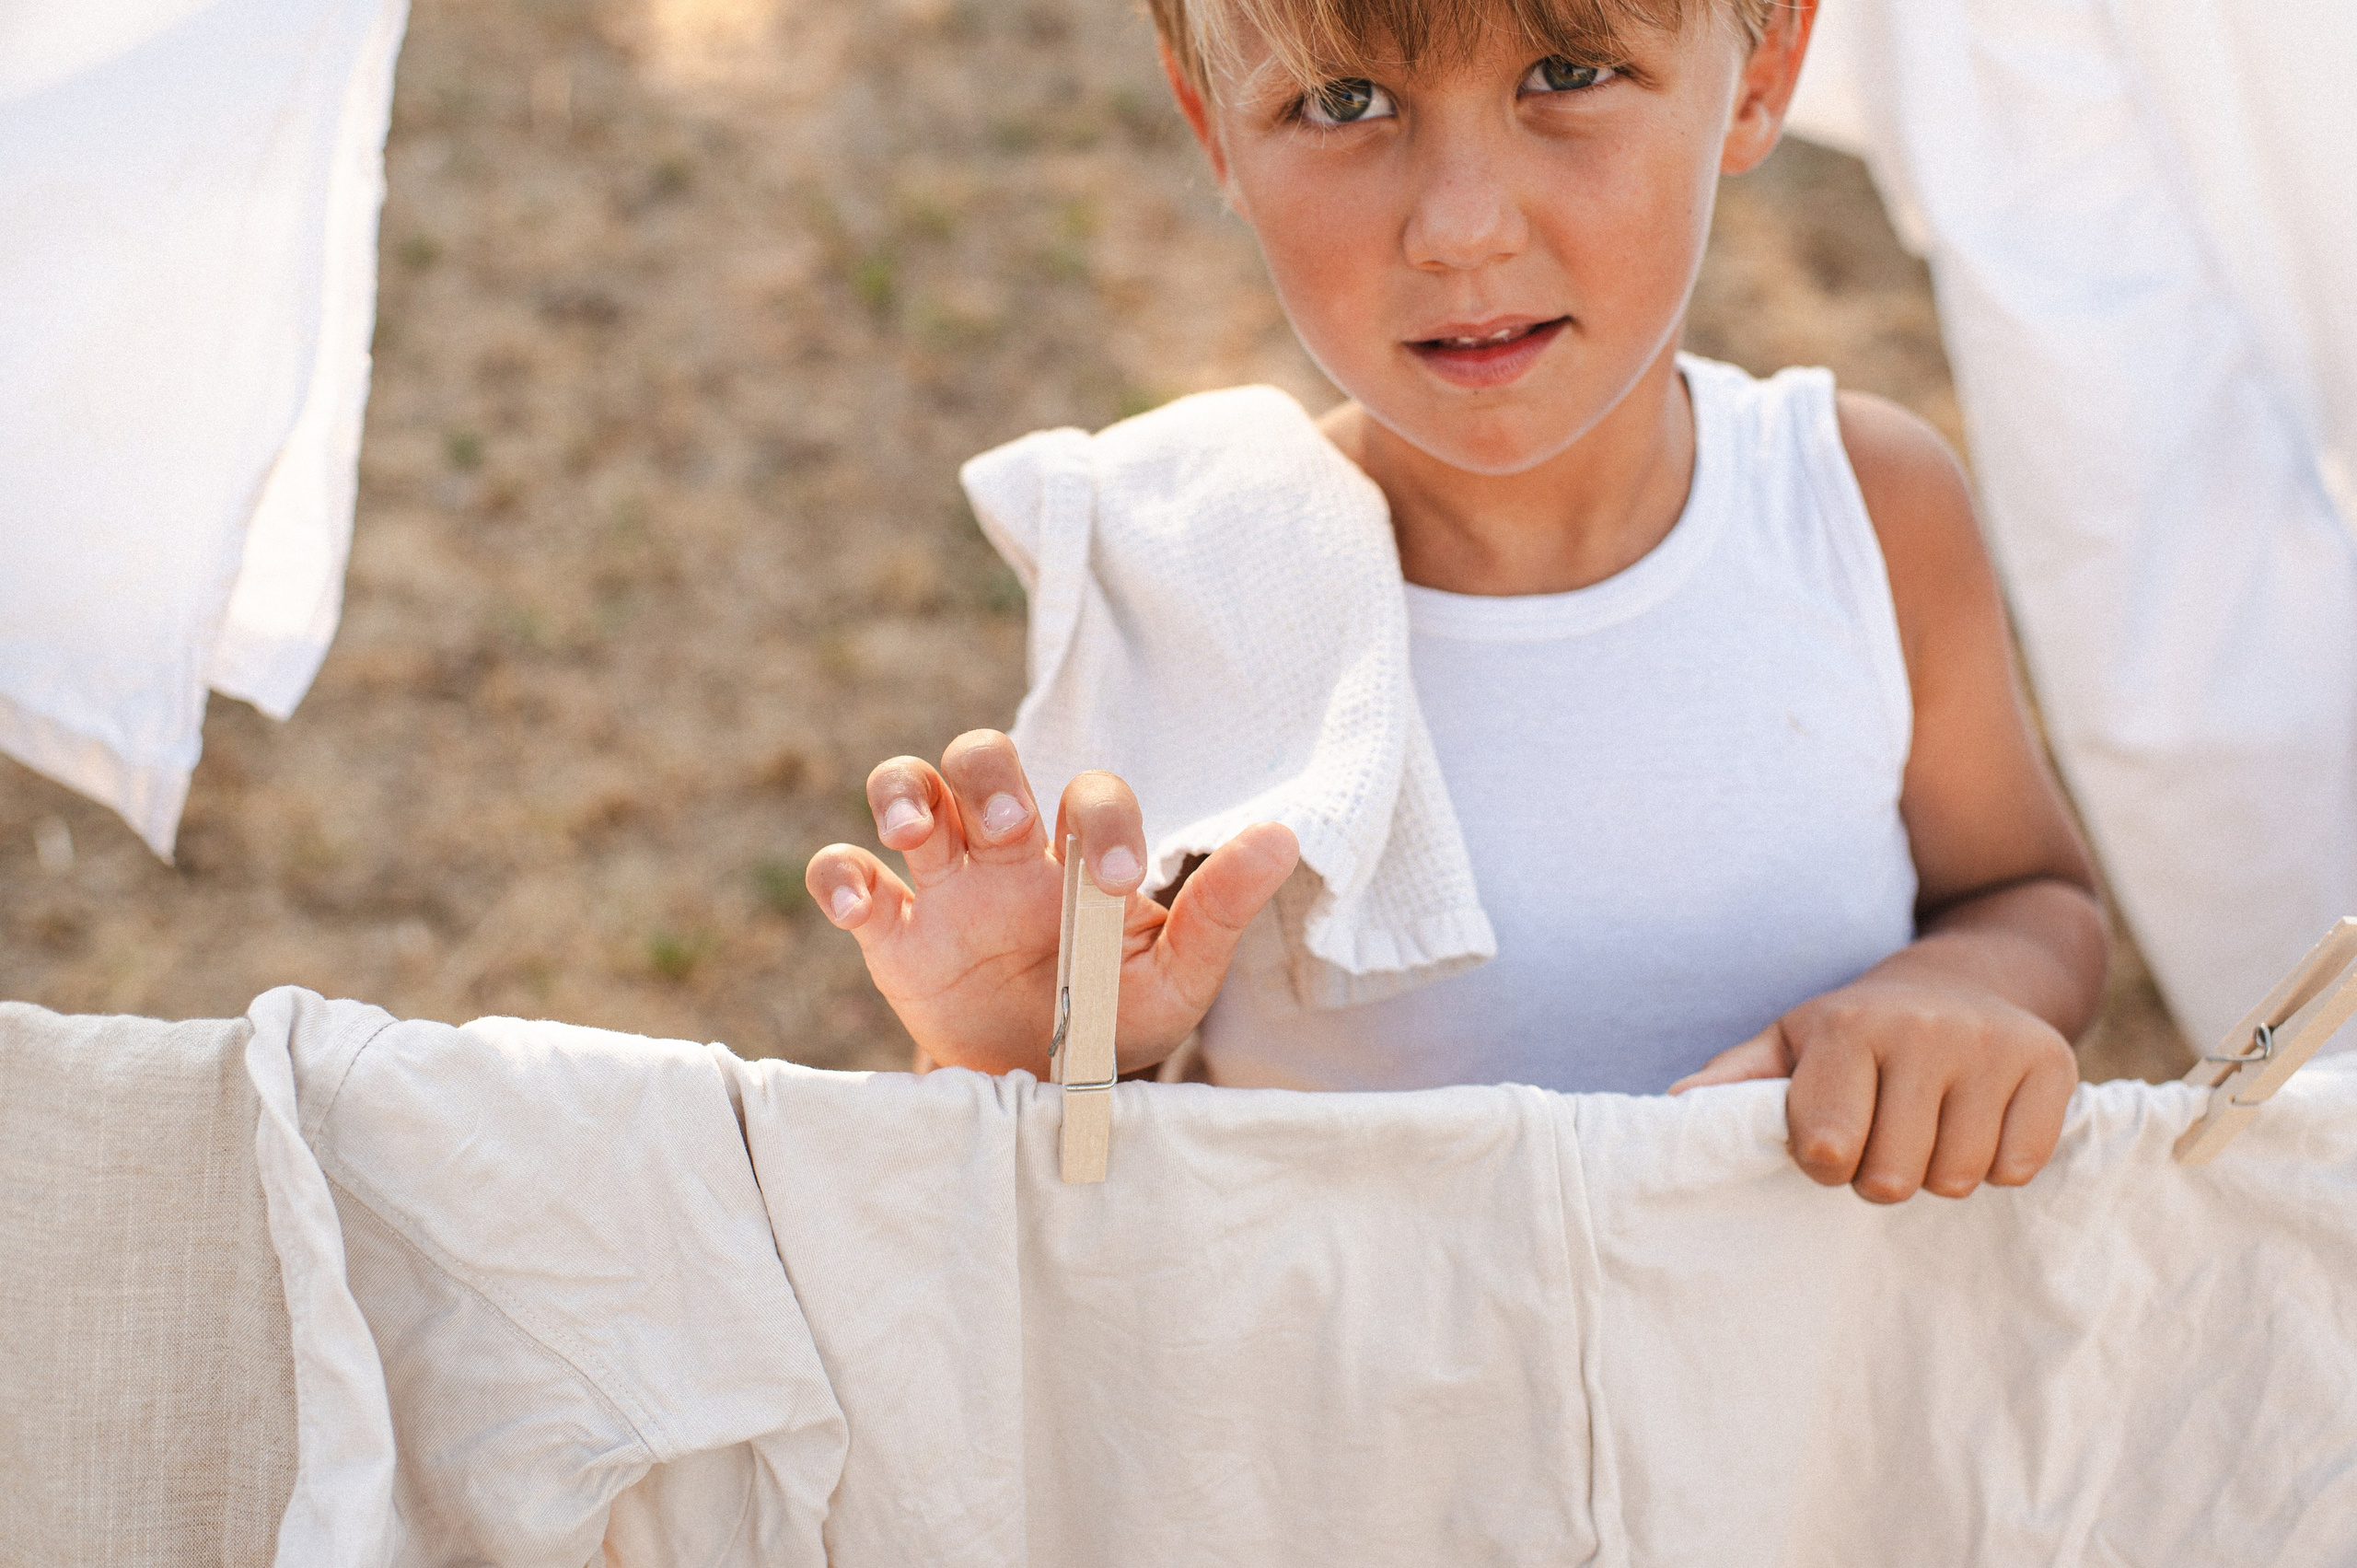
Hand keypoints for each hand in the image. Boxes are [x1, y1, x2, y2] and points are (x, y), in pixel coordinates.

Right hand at [805, 730, 1298, 1076]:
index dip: (1101, 820)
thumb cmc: (1117, 1020)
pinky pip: (849, 878)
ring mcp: (946, 887)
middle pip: (982, 759)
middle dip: (988, 771)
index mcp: (1082, 854)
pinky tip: (854, 899)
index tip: (1115, 884)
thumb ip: (1220, 908)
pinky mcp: (894, 935)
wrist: (1046, 1097)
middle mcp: (1008, 852)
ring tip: (914, 832)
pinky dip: (837, 875)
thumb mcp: (1177, 974)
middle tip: (1007, 823)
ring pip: (908, 790)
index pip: (1089, 795)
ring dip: (904, 793)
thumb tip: (1285, 837)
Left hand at [1669, 974, 2077, 1202]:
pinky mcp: (2053, 1063)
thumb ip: (1737, 1080)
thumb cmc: (1859, 1031)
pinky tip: (1978, 1120)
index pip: (1826, 1150)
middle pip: (1892, 1177)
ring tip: (1928, 1125)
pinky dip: (1996, 1162)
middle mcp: (1923, 1029)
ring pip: (1957, 1178)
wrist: (1967, 979)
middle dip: (1880, 1173)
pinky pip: (2018, 1167)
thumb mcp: (1792, 1042)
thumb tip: (1675, 1107)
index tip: (1828, 1140)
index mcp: (1847, 1026)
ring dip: (1937, 1171)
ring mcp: (1993, 1045)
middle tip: (1884, 1133)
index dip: (1824, 1161)